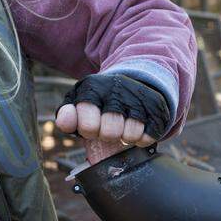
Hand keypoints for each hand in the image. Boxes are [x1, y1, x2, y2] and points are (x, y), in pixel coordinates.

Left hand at [54, 73, 168, 147]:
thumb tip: (64, 122)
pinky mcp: (156, 106)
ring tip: (123, 126)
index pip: (88, 125)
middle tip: (108, 126)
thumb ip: (66, 116)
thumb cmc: (100, 101)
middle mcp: (115, 89)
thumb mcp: (78, 104)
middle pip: (110, 133)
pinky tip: (138, 127)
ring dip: (126, 137)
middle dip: (108, 135)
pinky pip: (148, 136)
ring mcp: (137, 97)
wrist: (133, 82)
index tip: (91, 125)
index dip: (89, 131)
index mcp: (92, 89)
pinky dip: (142, 138)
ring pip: (131, 135)